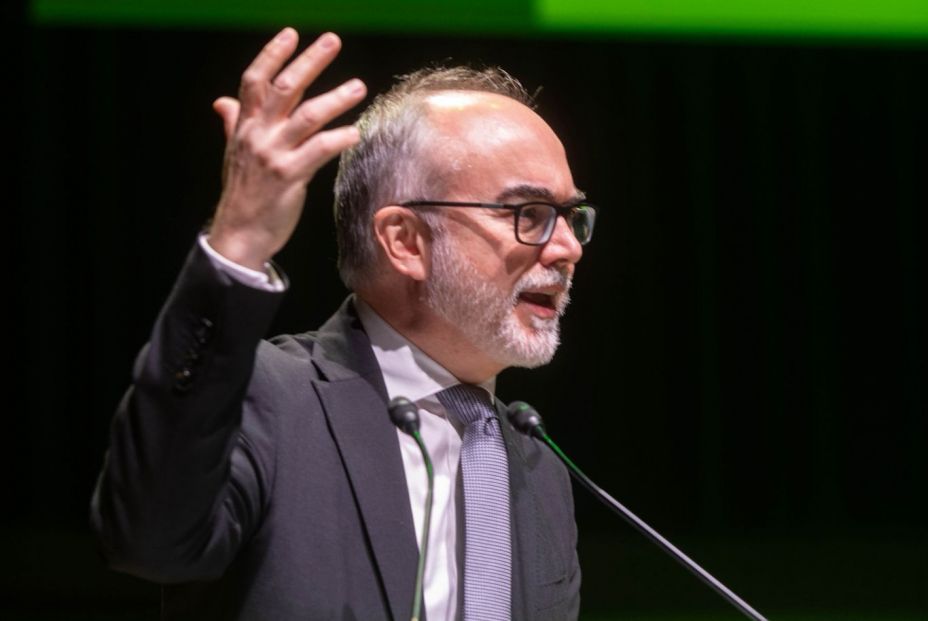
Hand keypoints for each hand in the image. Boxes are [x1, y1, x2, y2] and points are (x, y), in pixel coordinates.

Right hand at [208, 28, 366, 269]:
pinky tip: (355, 132)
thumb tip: (223, 101)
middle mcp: (257, 135)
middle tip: (332, 41)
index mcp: (244, 126)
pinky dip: (338, 139)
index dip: (272, 54)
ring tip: (358, 86)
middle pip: (284, 89)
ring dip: (335, 98)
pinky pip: (318, 151)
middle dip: (309, 62)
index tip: (291, 33)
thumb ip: (233, 123)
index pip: (254, 80)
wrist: (239, 233)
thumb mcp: (234, 154)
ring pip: (307, 116)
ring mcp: (273, 155)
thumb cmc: (243, 193)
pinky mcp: (290, 176)